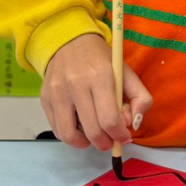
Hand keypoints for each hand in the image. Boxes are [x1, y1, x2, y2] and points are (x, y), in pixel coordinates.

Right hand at [41, 34, 152, 150]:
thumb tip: (133, 124)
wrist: (69, 41)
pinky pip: (57, 129)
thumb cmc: (100, 60)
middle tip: (110, 140)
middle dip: (105, 143)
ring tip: (94, 137)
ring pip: (69, 135)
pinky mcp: (45, 98)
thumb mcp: (127, 73)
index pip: (109, 120)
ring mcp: (57, 92)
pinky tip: (80, 127)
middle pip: (92, 131)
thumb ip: (140, 98)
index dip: (119, 136)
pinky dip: (70, 136)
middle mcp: (76, 84)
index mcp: (100, 76)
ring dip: (86, 143)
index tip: (124, 137)